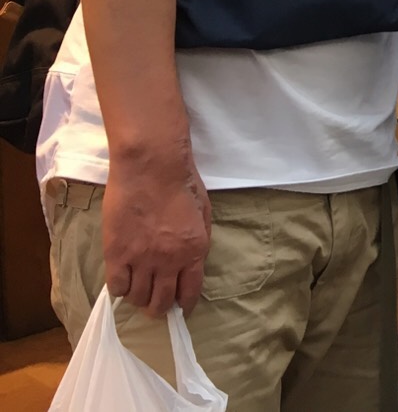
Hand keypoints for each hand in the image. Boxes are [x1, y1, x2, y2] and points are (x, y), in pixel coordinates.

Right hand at [102, 155, 211, 316]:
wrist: (151, 167)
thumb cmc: (182, 184)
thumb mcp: (204, 215)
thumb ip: (198, 242)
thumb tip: (192, 264)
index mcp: (193, 251)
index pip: (190, 292)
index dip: (184, 305)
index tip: (180, 308)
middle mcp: (168, 261)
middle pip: (161, 301)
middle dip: (159, 308)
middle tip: (155, 306)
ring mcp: (140, 259)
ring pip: (137, 297)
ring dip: (139, 299)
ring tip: (138, 292)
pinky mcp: (116, 254)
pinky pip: (116, 286)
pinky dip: (119, 289)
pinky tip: (123, 281)